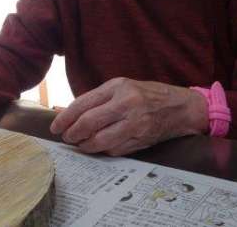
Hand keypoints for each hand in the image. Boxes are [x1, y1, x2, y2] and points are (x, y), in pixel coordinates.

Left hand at [50, 78, 207, 155]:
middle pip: (89, 123)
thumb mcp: (122, 86)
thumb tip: (70, 113)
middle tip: (66, 137)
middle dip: (72, 133)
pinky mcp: (141, 140)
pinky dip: (102, 150)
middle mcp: (126, 104)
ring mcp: (135, 124)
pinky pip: (114, 150)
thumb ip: (98, 98)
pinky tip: (98, 147)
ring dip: (85, 145)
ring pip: (100, 141)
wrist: (181, 107)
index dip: (65, 117)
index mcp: (118, 87)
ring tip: (80, 144)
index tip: (55, 127)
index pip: (83, 104)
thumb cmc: (147, 94)